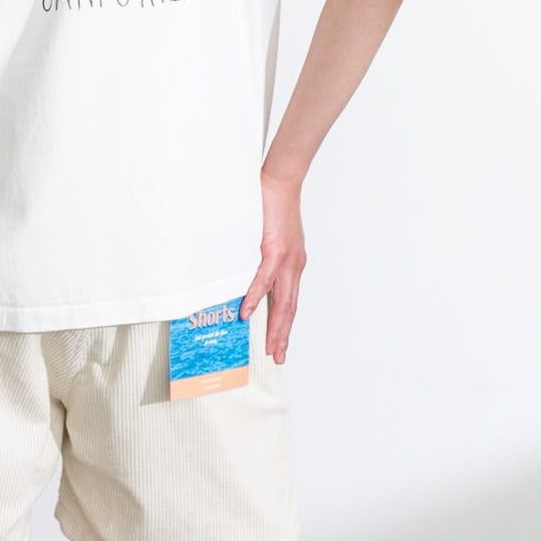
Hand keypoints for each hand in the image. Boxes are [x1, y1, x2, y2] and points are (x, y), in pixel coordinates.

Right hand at [240, 170, 305, 363]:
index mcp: (293, 266)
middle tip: (277, 357)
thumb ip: (262, 261)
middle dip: (283, 335)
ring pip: (282, 301)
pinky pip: (264, 280)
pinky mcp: (275, 250)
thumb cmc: (271, 208)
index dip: (285, 326)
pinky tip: (246, 313)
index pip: (289, 303)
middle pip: (289, 309)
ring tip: (269, 346)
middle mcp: (293, 267)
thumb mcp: (269, 240)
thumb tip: (246, 279)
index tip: (280, 346)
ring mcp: (286, 260)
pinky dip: (255, 298)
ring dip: (275, 326)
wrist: (279, 182)